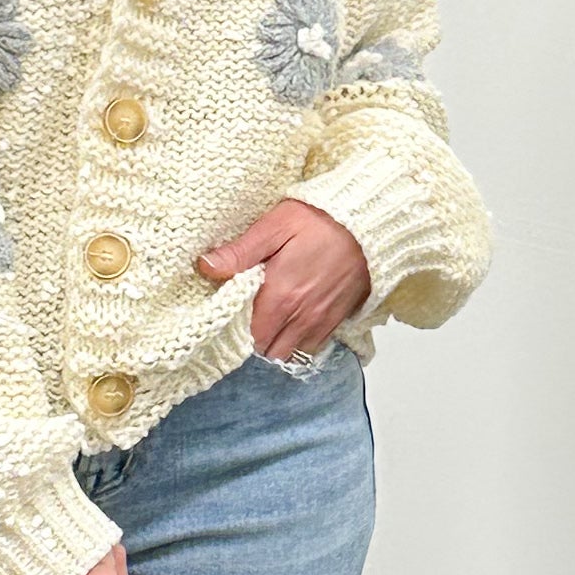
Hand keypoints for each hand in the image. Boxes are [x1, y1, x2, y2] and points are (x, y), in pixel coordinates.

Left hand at [196, 197, 371, 358]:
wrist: (369, 225)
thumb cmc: (320, 221)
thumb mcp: (275, 225)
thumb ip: (241, 251)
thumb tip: (206, 267)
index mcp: (280, 296)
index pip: (248, 335)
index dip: (236, 329)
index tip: (231, 313)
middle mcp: (300, 317)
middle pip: (268, 350)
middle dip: (255, 339)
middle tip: (249, 316)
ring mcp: (321, 322)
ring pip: (290, 353)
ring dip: (277, 343)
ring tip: (270, 321)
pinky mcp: (337, 320)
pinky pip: (311, 347)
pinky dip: (298, 342)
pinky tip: (293, 321)